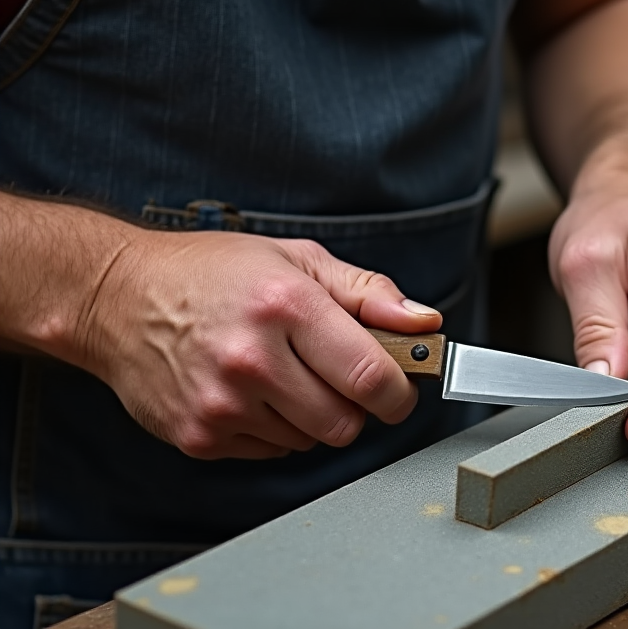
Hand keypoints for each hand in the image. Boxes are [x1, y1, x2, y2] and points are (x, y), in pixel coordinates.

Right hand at [82, 231, 438, 458]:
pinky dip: (275, 429)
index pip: (373, 377)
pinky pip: (271, 451)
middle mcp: (252, 360)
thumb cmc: (213, 273)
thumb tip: (425, 324)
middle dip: (355, 405)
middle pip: (346, 423)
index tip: (400, 388)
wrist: (117, 297)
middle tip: (335, 374)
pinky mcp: (199, 436)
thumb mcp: (297, 260)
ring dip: (312, 416)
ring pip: (310, 441)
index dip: (400, 392)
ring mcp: (221, 405)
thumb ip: (369, 294)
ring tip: (282, 372)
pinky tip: (250, 391)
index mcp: (286, 306)